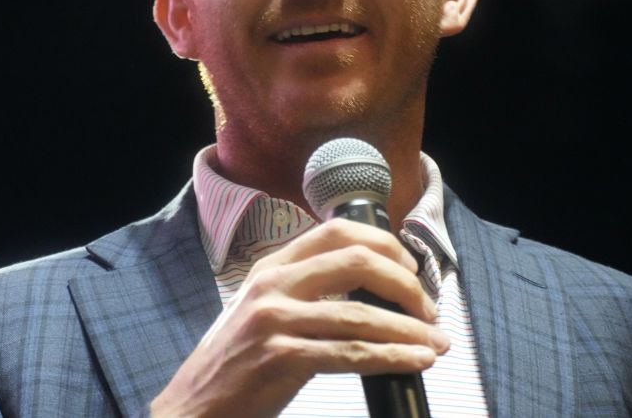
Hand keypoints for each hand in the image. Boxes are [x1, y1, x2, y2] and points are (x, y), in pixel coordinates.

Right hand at [150, 218, 449, 417]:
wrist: (194, 406)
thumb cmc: (235, 363)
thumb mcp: (262, 310)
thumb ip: (303, 291)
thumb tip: (370, 291)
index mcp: (271, 266)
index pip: (336, 231)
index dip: (384, 244)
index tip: (411, 269)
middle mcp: (272, 284)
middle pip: (356, 260)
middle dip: (405, 283)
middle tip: (428, 308)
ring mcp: (275, 319)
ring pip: (361, 314)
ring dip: (410, 329)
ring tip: (436, 343)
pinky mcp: (281, 357)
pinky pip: (352, 355)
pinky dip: (393, 357)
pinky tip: (417, 361)